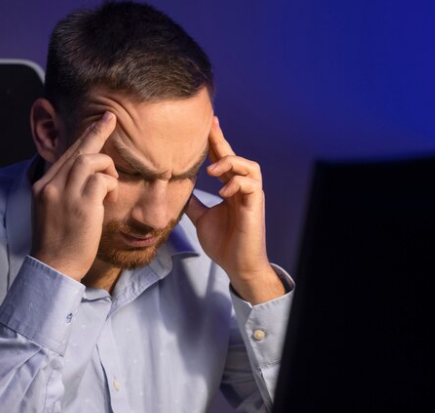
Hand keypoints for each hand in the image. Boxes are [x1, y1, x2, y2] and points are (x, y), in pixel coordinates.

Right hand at [31, 112, 117, 280]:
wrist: (53, 266)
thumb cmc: (57, 243)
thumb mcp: (51, 210)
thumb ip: (63, 190)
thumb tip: (85, 177)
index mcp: (41, 184)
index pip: (65, 154)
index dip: (83, 139)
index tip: (97, 126)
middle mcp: (50, 184)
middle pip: (77, 149)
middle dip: (97, 132)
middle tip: (111, 118)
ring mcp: (65, 193)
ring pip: (91, 160)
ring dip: (108, 168)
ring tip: (111, 185)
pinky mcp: (82, 205)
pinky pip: (103, 180)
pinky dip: (111, 185)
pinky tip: (109, 200)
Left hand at [186, 117, 284, 303]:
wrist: (237, 265)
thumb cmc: (224, 244)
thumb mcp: (202, 219)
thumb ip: (194, 203)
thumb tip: (179, 191)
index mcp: (230, 190)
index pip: (222, 160)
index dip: (215, 142)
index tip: (206, 124)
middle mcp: (242, 189)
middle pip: (235, 157)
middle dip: (221, 140)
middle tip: (209, 126)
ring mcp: (251, 197)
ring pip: (250, 166)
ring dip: (231, 163)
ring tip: (212, 170)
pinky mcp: (255, 206)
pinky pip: (252, 184)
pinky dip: (236, 183)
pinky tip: (223, 192)